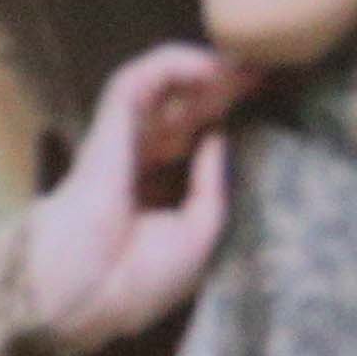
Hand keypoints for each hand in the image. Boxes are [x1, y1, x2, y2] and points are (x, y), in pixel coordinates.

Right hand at [21, 43, 244, 353]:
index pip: (194, 135)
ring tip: (242, 65)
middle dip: (222, 86)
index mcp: (160, 184)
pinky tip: (209, 67)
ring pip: (160, 85)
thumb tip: (220, 136)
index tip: (265, 100)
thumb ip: (212, 185)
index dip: (226, 114)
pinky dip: (171, 65)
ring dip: (201, 69)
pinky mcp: (110, 124)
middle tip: (262, 71)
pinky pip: (137, 80)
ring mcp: (125, 136)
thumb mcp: (199, 233)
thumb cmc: (141, 274)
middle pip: (184, 106)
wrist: (91, 290)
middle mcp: (143, 154)